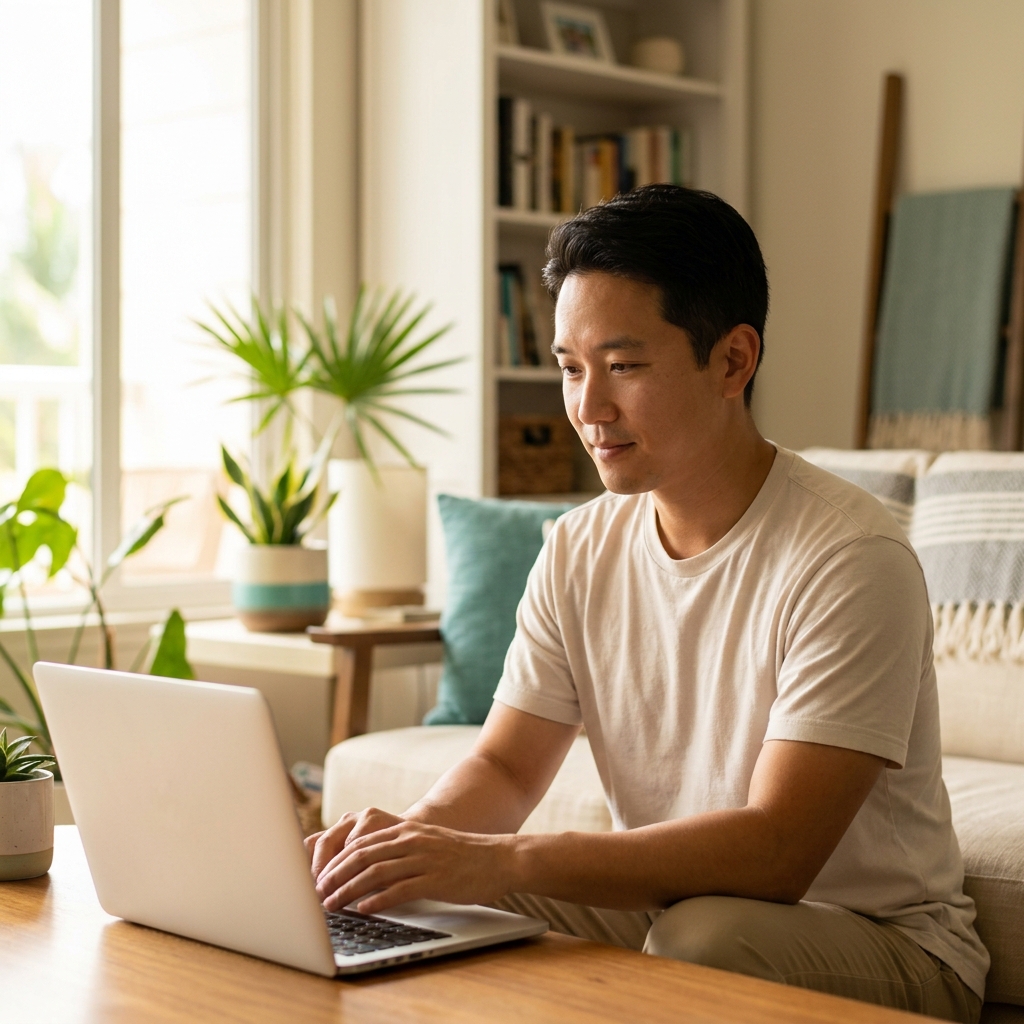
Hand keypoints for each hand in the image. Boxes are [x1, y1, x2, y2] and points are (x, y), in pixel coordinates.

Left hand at [309, 811, 518, 914]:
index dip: (336, 860)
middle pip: (362, 855)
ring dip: (349, 889)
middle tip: (317, 893)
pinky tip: (364, 909)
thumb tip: (367, 865)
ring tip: (332, 904)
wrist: (497, 858)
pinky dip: (378, 899)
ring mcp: (423, 859)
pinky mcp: (436, 879)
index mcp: (406, 830)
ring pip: (376, 872)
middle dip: (335, 875)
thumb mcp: (426, 842)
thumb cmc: (461, 856)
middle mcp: (411, 841)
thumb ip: (398, 849)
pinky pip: (401, 889)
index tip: (319, 877)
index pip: (361, 843)